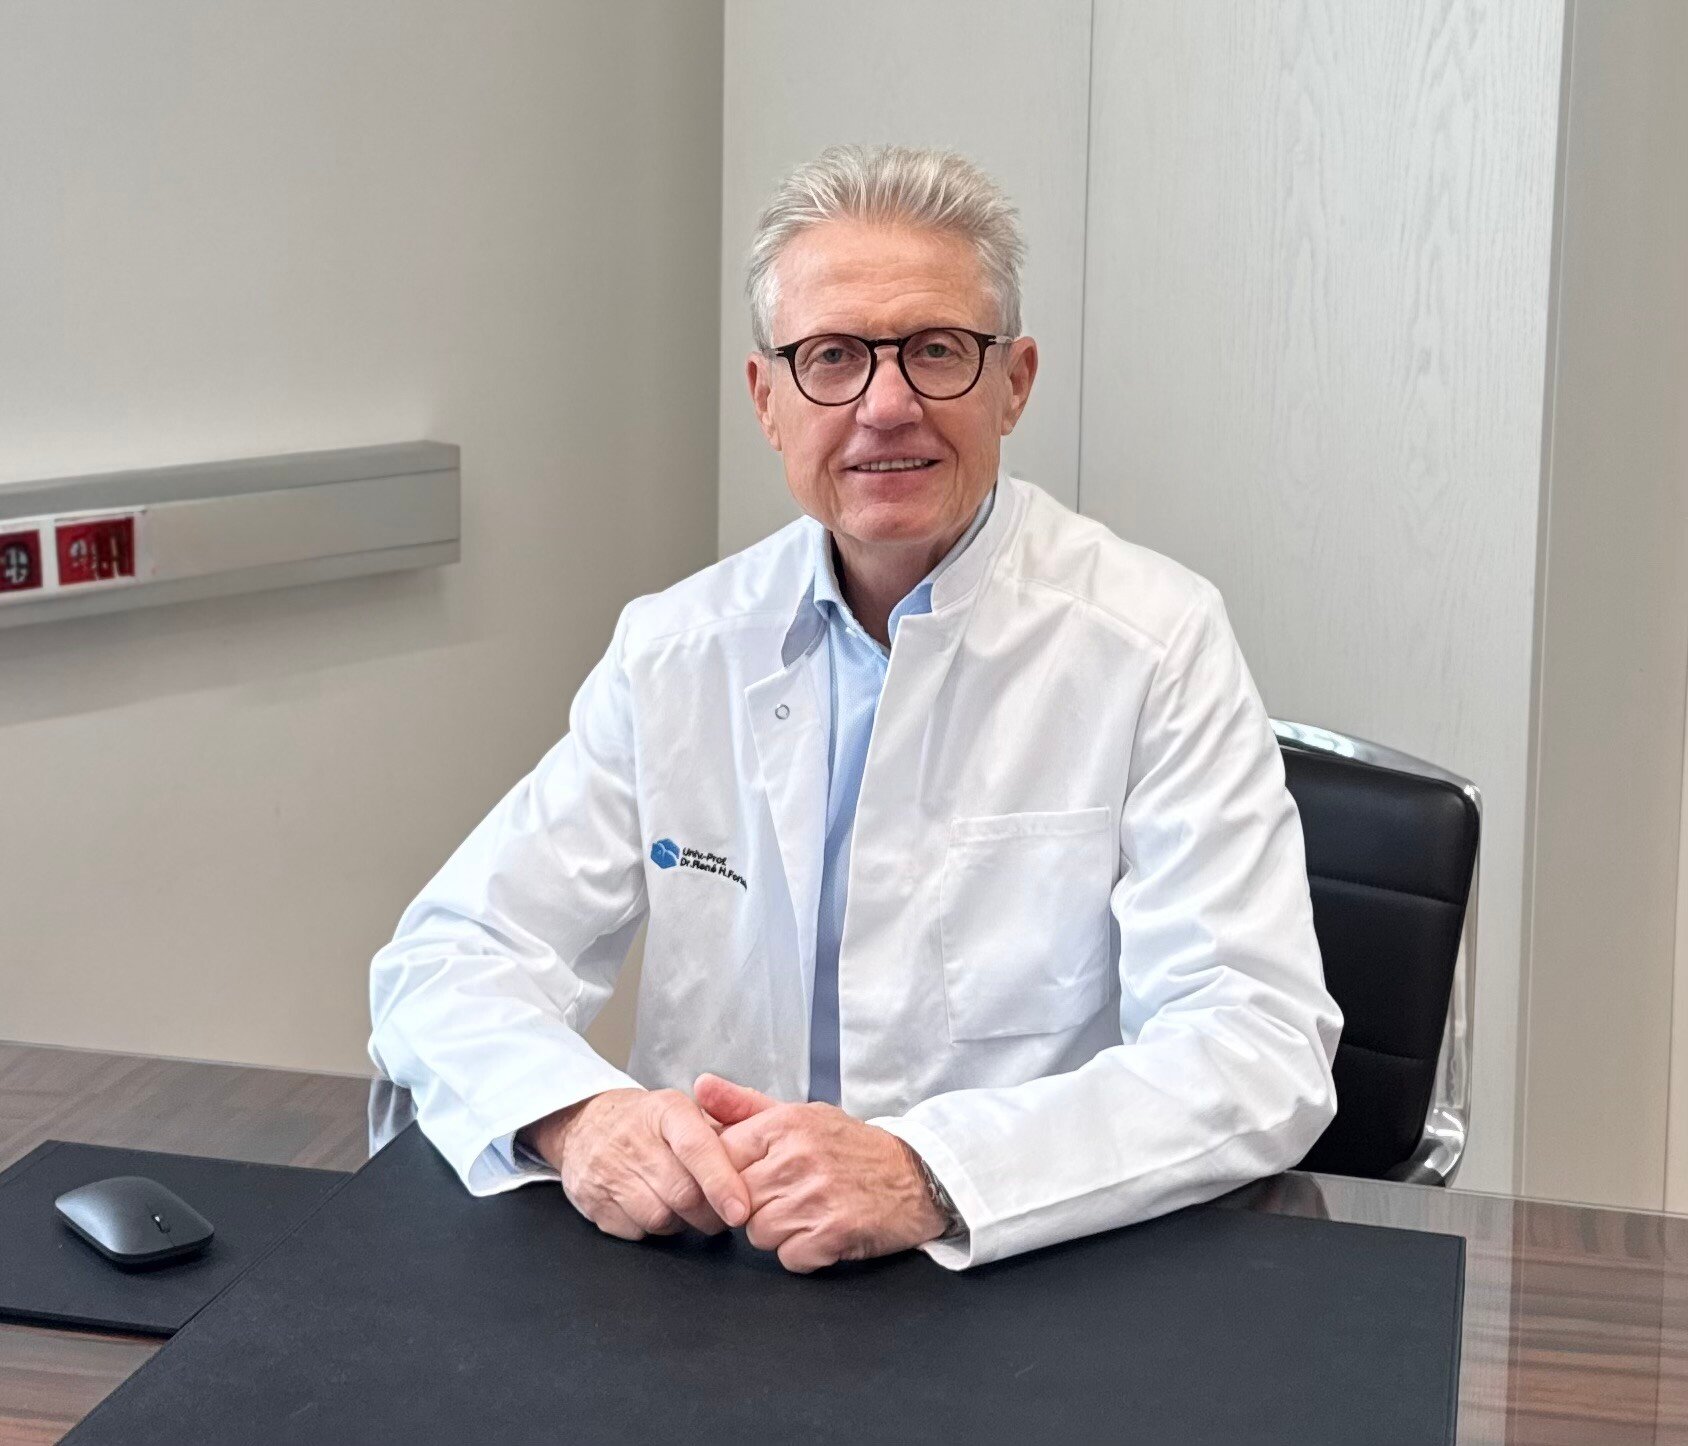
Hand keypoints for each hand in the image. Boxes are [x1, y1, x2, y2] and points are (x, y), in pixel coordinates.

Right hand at [520, 1088, 749, 1240]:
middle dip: (711, 1212)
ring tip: (686, 1206)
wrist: (584, 1123)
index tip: (741, 1210)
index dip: (721, 1182)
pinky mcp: (593, 1202)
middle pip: (683, 1193)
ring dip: (683, 1222)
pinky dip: (654, 1229)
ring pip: (660, 1217)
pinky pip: (636, 1232)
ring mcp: (609, 1172)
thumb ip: (722, 1126)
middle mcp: (635, 1139)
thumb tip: (763, 1149)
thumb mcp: (682, 1109)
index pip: (697, 1148)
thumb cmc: (648, 1122)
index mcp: (667, 1111)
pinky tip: (657, 1208)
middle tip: (724, 1212)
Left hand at [694, 1073, 948, 1273]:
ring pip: (759, 1233)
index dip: (730, 1176)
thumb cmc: (851, 1146)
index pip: (720, 1157)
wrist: (918, 1175)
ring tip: (808, 1214)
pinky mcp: (835, 1230)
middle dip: (754, 1206)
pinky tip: (823, 1234)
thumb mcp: (801, 1115)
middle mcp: (798, 1156)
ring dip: (780, 1232)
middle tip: (787, 1198)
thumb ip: (744, 1105)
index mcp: (785, 1123)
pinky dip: (805, 1254)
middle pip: (736, 1200)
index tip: (753, 1178)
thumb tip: (700, 1086)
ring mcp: (817, 1194)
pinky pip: (790, 1257)